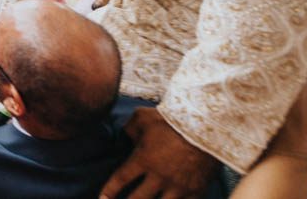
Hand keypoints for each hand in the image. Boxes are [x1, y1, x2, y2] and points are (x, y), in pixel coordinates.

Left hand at [100, 108, 217, 198]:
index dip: (109, 191)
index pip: (120, 179)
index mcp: (143, 160)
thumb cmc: (172, 119)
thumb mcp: (142, 117)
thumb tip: (124, 136)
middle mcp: (158, 177)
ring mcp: (178, 186)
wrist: (205, 126)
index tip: (102, 198)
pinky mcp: (196, 190)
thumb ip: (129, 129)